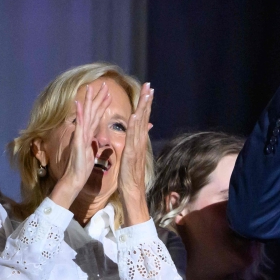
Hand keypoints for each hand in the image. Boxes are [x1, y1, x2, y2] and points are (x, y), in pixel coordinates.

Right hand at [50, 82, 110, 208]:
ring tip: (90, 88)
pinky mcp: (77, 140)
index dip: (103, 104)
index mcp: (89, 134)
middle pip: (92, 111)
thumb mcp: (91, 151)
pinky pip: (79, 126)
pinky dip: (79, 115)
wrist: (74, 177)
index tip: (109, 93)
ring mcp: (79, 135)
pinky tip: (79, 104)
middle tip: (103, 84)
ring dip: (88, 101)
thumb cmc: (82, 166)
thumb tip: (95, 136)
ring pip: (85, 114)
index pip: (97, 116)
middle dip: (98, 97)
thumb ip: (92, 142)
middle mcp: (84, 131)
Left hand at [119, 83, 153, 225]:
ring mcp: (137, 148)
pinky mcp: (132, 154)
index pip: (142, 120)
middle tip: (149, 85)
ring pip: (140, 124)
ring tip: (146, 94)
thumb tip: (137, 139)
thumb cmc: (130, 178)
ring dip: (143, 108)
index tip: (147, 91)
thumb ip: (135, 147)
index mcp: (139, 143)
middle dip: (147, 101)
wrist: (133, 193)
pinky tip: (135, 115)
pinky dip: (135, 126)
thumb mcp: (132, 158)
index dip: (145, 105)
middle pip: (144, 118)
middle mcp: (140, 143)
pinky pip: (133, 137)